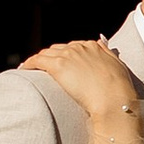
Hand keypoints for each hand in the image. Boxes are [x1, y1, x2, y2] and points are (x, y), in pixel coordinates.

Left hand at [24, 38, 142, 116]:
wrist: (113, 100)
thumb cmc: (118, 89)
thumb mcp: (117, 66)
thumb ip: (107, 53)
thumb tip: (101, 43)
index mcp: (93, 46)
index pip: (73, 47)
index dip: (66, 55)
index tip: (62, 63)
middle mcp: (79, 47)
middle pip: (58, 48)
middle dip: (51, 57)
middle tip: (45, 68)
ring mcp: (67, 55)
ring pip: (46, 53)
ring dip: (38, 60)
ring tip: (32, 69)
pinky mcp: (58, 66)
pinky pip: (37, 60)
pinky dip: (29, 63)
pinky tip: (24, 69)